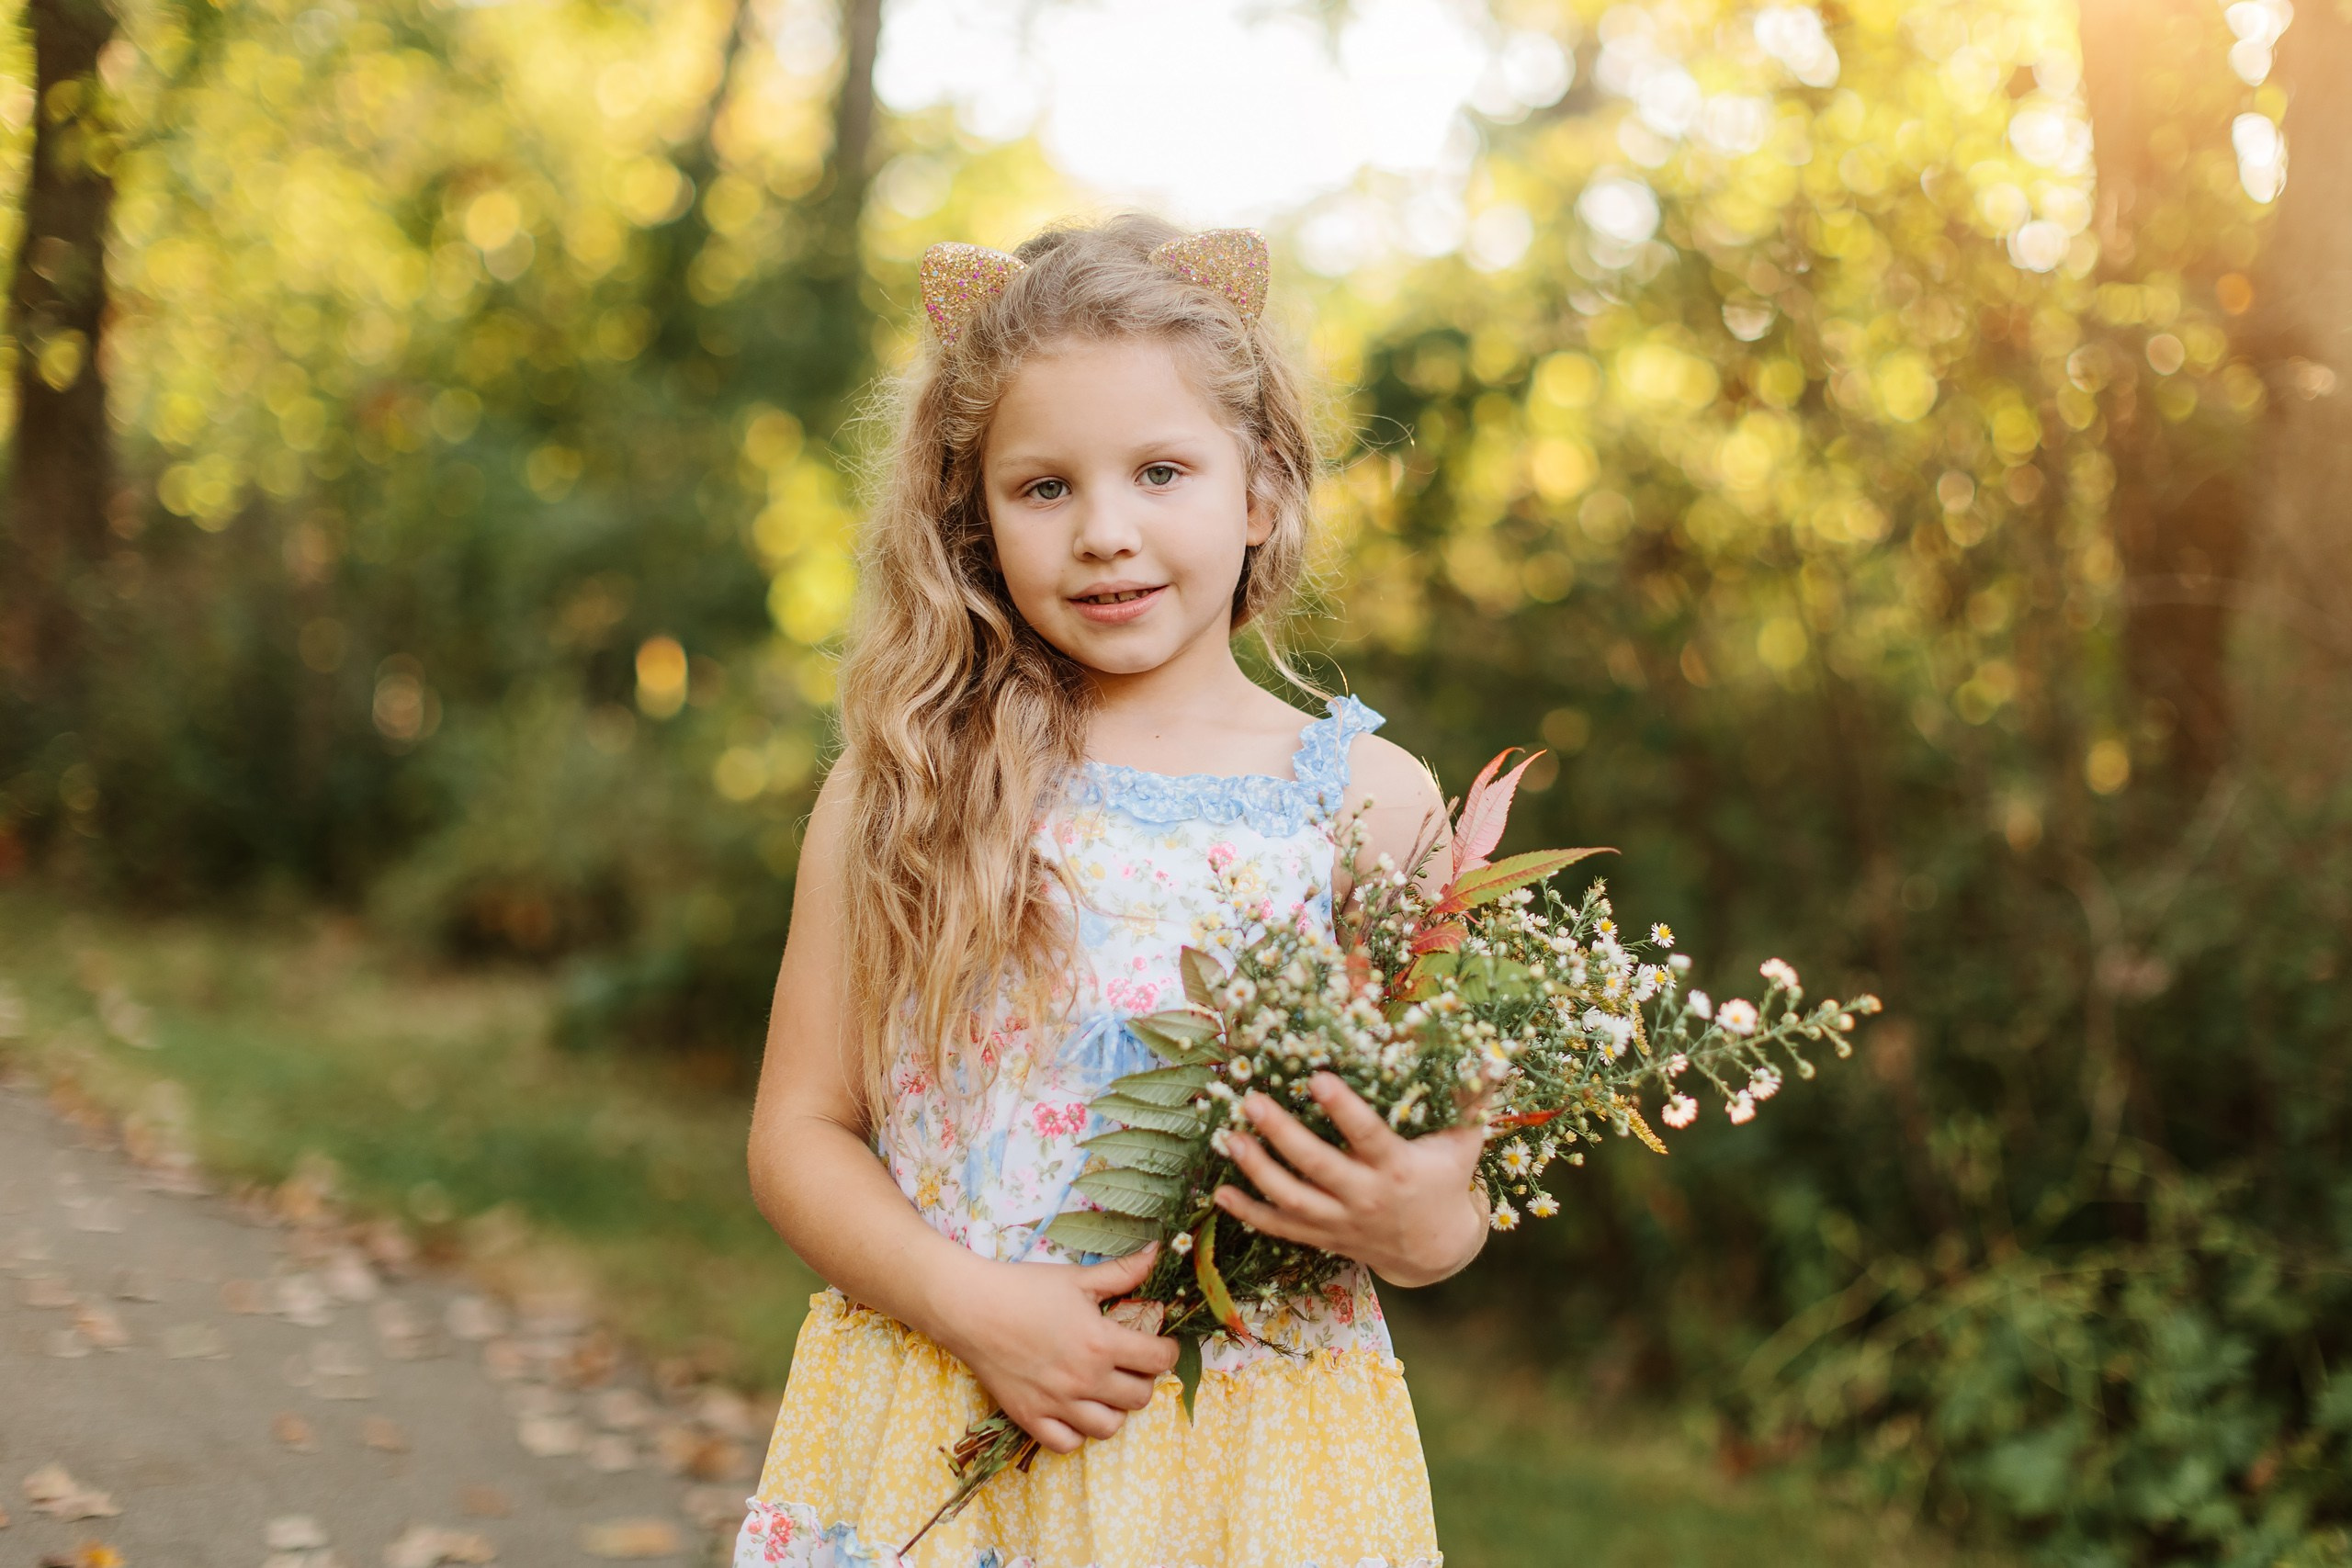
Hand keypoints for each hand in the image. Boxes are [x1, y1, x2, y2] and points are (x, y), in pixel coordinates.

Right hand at [930, 1244, 1178, 1453]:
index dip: (1168, 1351)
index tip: (1161, 1344)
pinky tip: (1073, 1410)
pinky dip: (1076, 1432)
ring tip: (1104, 1389)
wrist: (970, 1308)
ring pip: (1109, 1427)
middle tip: (1130, 1364)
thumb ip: (1122, 1272)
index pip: (1158, 1359)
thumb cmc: (1025, 1289)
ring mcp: (1057, 1403)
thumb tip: (1157, 1251)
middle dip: (1143, 1379)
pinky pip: (1067, 1444)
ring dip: (1113, 1409)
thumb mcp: (1077, 1278)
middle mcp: (1084, 1379)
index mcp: (1101, 1342)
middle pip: (1140, 1397)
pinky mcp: (1030, 1418)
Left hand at [1213, 1074, 1487, 1288]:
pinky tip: (1221, 1193)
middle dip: (1281, 1134)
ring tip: (1228, 1140)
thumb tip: (1494, 1054)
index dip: (1343, 1108)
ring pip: (1291, 1200)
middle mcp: (1365, 1198)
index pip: (1367, 1136)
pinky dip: (1250, 1213)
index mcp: (1398, 1168)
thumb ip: (1472, 1099)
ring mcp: (1340, 1222)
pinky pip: (1281, 1228)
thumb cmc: (1446, 1180)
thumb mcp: (1464, 1142)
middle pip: (1317, 1167)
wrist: (1434, 1250)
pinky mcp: (1322, 1237)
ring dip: (1257, 1171)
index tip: (1317, 1077)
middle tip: (1251, 1100)